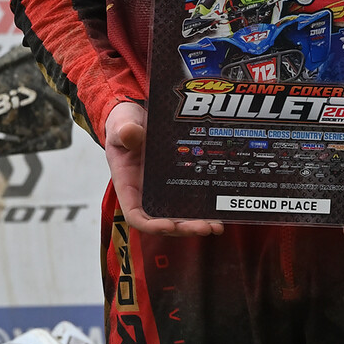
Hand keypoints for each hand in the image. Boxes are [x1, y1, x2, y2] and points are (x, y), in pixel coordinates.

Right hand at [104, 100, 223, 236]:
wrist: (139, 115)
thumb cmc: (125, 123)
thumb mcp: (122, 123)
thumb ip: (124, 130)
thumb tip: (130, 133)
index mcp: (128, 184)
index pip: (136, 214)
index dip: (151, 225)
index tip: (169, 226)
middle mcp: (146, 191)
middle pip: (163, 220)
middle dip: (184, 227)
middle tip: (206, 227)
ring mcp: (164, 187)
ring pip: (180, 213)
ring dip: (197, 222)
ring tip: (217, 226)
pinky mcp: (180, 178)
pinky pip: (192, 196)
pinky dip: (204, 206)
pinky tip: (221, 208)